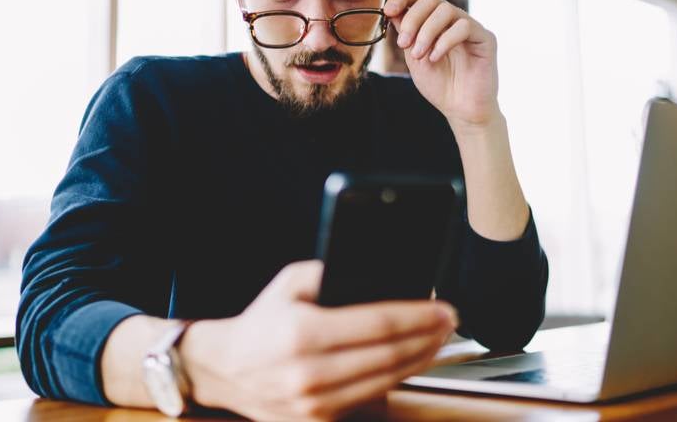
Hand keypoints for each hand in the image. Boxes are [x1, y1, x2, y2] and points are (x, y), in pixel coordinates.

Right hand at [180, 260, 456, 420]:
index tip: (444, 308)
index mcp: (303, 334)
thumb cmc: (262, 321)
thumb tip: (382, 272)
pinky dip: (396, 379)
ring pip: (386, 382)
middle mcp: (309, 374)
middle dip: (429, 338)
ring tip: (440, 340)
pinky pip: (369, 398)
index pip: (379, 325)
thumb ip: (332, 272)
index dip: (419, 317)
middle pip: (390, 356)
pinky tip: (412, 361)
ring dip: (421, 360)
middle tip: (451, 322)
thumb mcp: (291, 282)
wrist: (226, 369)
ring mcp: (314, 405)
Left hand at [384, 0, 499, 129]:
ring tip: (420, 55)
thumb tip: (392, 10)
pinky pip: (464, 27)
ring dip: (427, 32)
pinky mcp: (485, 39)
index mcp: (435, 22)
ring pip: (446, 10)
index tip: (387, 10)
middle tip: (403, 43)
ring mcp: (471, 28)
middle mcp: (454, 20)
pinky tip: (435, 58)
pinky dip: (445, 41)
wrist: (461, 111)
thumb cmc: (440, 86)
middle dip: (412, 19)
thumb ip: (405, 33)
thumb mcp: (414, 57)